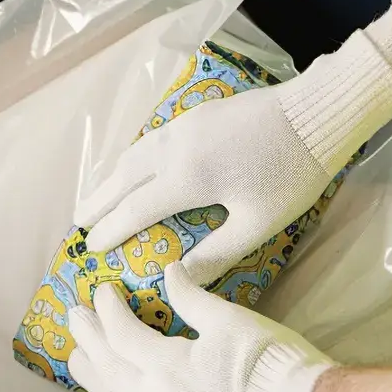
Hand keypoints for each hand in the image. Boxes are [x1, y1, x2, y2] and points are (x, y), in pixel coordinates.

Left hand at [67, 261, 336, 391]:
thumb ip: (192, 297)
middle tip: (72, 316)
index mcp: (166, 366)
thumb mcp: (230, 319)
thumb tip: (171, 271)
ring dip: (94, 375)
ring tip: (79, 358)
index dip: (107, 310)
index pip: (122, 334)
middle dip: (88, 339)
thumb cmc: (267, 363)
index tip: (101, 290)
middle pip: (108, 368)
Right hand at [75, 32, 391, 285]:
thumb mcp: (258, 223)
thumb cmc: (291, 174)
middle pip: (124, 178)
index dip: (112, 231)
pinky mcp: (197, 113)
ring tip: (98, 194)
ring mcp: (184, 126)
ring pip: (136, 153)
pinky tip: (137, 163)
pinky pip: (151, 138)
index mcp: (187, 179)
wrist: (313, 114)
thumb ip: (217, 253)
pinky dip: (133, 156)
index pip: (136, 210)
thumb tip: (180, 277)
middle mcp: (175, 149)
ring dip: (113, 176)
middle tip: (78, 223)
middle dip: (99, 201)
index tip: (92, 248)